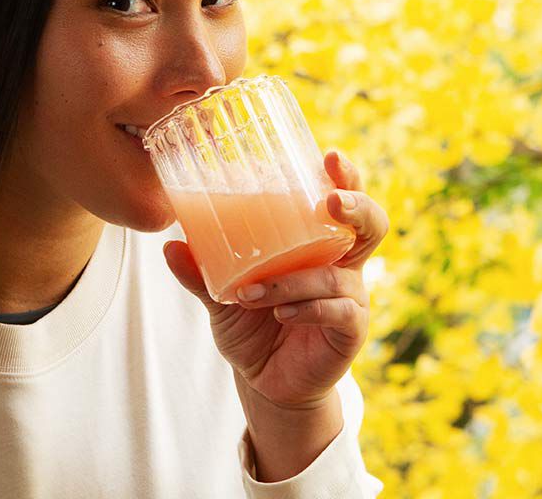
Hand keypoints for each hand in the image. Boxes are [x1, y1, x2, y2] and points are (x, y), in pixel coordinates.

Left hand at [163, 148, 390, 408]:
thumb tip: (170, 245)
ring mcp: (351, 298)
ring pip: (336, 275)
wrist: (265, 383)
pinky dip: (306, 308)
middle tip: (330, 200)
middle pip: (371, 225)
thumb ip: (200, 273)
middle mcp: (342, 265)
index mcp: (318, 244)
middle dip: (356, 207)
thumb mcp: (221, 298)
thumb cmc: (252, 327)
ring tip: (252, 292)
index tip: (331, 157)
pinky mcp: (350, 331)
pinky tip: (281, 312)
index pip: (343, 201)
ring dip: (293, 280)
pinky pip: (337, 311)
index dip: (346, 177)